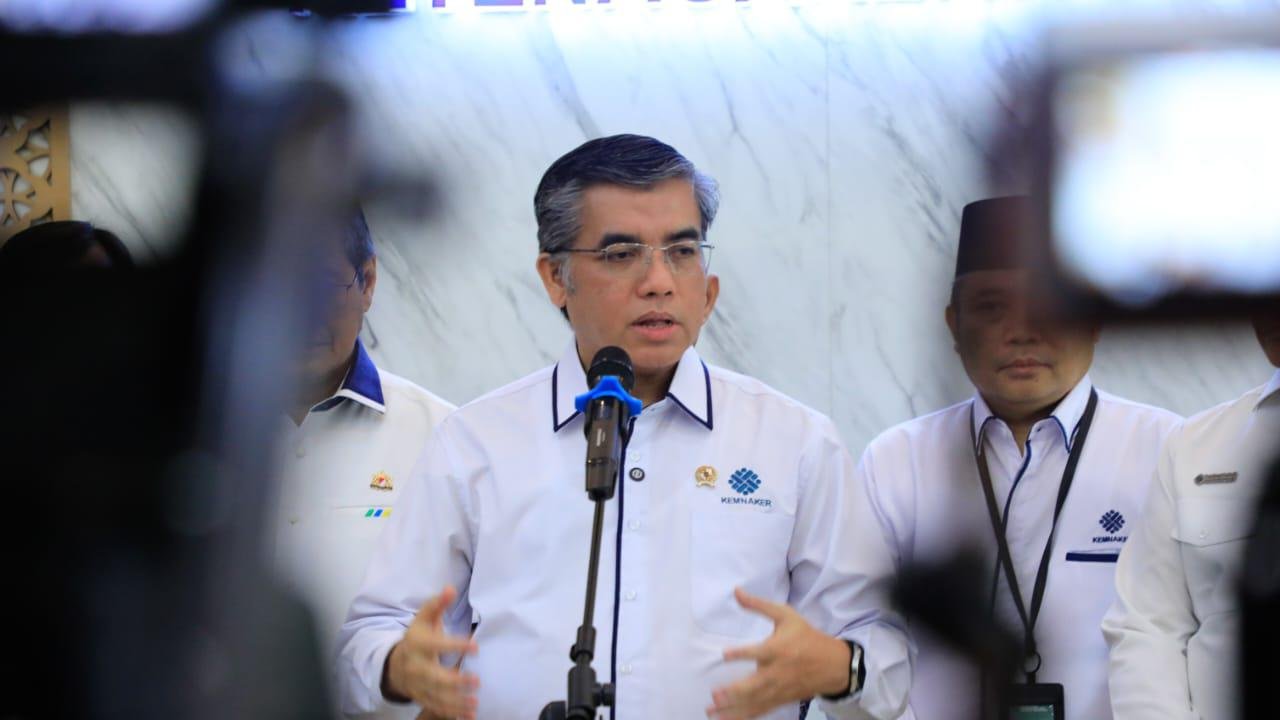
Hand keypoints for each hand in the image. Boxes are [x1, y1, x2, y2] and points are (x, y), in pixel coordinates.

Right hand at [385, 586, 479, 719]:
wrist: (396, 664)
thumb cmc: (417, 638)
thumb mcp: (423, 619)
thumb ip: (437, 605)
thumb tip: (450, 588)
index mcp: (418, 644)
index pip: (436, 644)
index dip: (455, 645)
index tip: (475, 646)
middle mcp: (416, 667)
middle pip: (434, 676)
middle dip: (454, 681)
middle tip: (476, 680)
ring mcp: (418, 685)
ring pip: (436, 696)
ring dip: (456, 701)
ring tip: (475, 702)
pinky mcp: (422, 698)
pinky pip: (436, 708)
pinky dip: (452, 713)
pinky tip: (469, 715)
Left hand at [706, 588, 852, 719]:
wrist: (833, 664)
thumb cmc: (806, 636)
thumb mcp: (786, 615)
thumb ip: (759, 605)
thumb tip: (736, 591)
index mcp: (778, 649)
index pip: (758, 652)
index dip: (741, 654)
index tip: (724, 654)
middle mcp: (777, 672)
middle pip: (755, 685)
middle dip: (734, 692)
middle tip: (715, 694)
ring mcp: (779, 689)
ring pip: (754, 702)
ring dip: (732, 709)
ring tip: (712, 712)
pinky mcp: (780, 700)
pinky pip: (760, 710)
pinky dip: (744, 716)